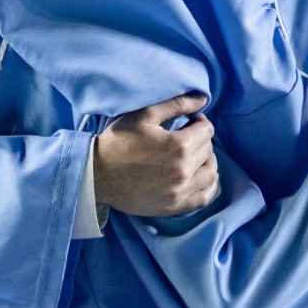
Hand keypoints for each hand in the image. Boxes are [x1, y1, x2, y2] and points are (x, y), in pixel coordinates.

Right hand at [94, 93, 218, 216]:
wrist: (96, 175)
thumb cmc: (118, 141)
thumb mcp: (144, 115)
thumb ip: (176, 104)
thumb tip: (202, 99)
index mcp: (178, 146)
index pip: (207, 131)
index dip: (200, 122)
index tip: (190, 122)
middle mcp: (183, 171)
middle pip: (208, 151)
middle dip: (201, 140)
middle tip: (188, 136)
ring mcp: (179, 192)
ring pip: (211, 174)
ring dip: (208, 161)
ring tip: (196, 155)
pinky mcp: (173, 207)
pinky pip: (204, 198)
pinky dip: (209, 186)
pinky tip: (202, 177)